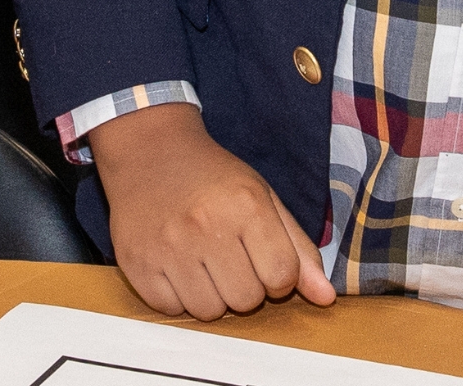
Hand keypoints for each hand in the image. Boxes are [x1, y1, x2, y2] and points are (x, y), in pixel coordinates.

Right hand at [91, 104, 333, 319]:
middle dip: (245, 287)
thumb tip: (326, 298)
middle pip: (246, 300)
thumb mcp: (264, 199)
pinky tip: (176, 266)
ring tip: (203, 263)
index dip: (279, 277)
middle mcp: (206, 226)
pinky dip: (178, 296)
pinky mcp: (136, 263)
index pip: (281, 277)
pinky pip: (170, 309)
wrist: (148, 151)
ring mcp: (167, 247)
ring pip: (208, 312)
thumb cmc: (213, 177)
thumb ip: (298, 249)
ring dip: (212, 295)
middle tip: (229, 258)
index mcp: (246, 206)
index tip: (264, 261)